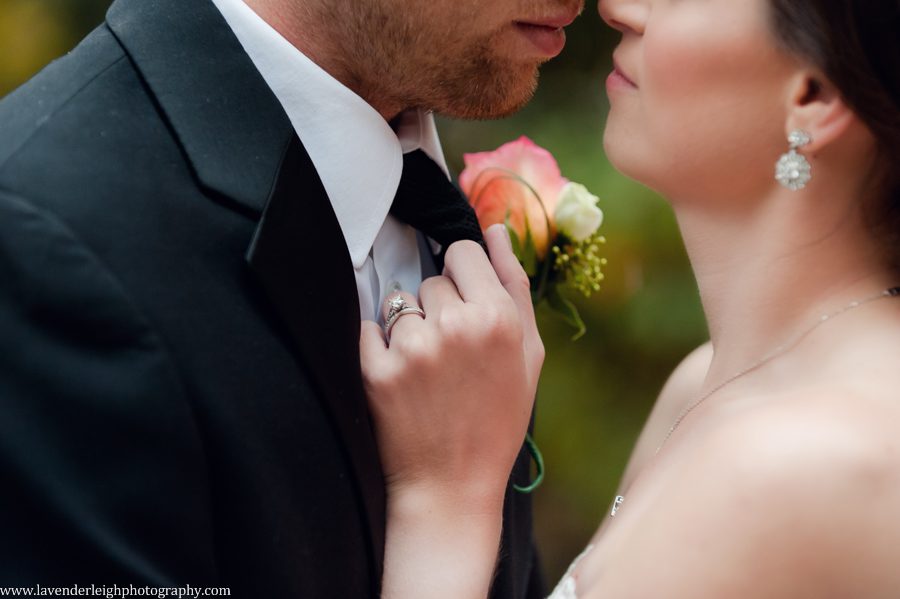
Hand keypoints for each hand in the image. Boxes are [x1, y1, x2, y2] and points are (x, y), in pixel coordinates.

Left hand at [360, 224, 544, 509]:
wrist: (452, 484)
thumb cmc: (497, 418)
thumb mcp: (529, 354)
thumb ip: (514, 284)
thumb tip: (497, 229)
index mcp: (499, 318)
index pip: (463, 252)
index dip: (463, 278)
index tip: (465, 307)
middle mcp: (457, 325)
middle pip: (432, 278)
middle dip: (440, 306)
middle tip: (452, 354)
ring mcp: (414, 348)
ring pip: (401, 302)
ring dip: (410, 327)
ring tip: (427, 370)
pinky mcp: (376, 370)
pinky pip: (370, 328)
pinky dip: (379, 347)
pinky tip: (402, 378)